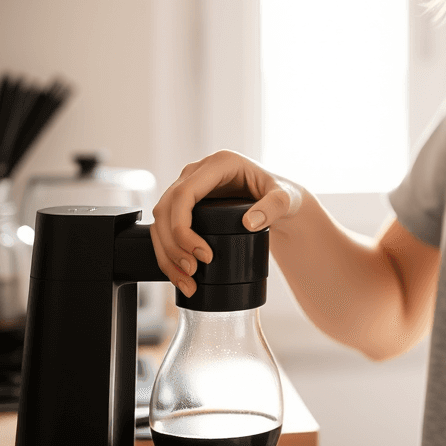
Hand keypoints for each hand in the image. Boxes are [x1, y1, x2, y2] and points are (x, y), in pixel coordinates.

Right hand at [150, 149, 302, 296]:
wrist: (282, 203)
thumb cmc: (284, 195)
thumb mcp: (286, 198)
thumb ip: (273, 207)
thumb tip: (249, 222)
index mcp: (219, 164)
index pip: (185, 193)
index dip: (183, 226)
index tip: (202, 254)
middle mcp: (198, 173)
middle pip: (166, 209)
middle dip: (173, 245)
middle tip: (193, 272)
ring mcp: (189, 188)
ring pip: (160, 221)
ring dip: (167, 254)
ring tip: (187, 281)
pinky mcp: (187, 205)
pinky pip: (166, 229)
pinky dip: (168, 254)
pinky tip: (180, 275)